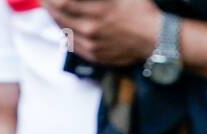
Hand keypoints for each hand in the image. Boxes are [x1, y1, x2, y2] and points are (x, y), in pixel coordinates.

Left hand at [40, 0, 162, 66]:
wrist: (157, 39)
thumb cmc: (142, 11)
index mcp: (99, 10)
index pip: (64, 3)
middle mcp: (91, 29)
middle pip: (59, 16)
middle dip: (49, 5)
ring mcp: (91, 44)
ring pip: (64, 30)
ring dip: (55, 18)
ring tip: (52, 9)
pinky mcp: (93, 55)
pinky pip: (72, 43)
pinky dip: (65, 32)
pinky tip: (64, 24)